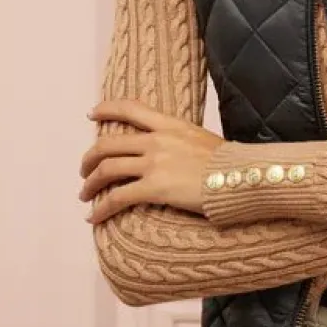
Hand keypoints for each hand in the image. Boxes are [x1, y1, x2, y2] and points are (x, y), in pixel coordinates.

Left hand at [79, 100, 223, 223]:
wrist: (243, 177)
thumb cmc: (232, 164)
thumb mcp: (205, 140)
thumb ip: (183, 142)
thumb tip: (179, 152)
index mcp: (171, 125)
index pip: (131, 108)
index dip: (106, 109)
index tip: (91, 114)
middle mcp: (157, 140)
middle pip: (109, 144)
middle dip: (90, 158)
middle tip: (84, 170)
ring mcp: (154, 163)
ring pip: (107, 169)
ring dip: (90, 183)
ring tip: (85, 195)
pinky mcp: (154, 188)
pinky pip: (117, 198)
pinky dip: (101, 209)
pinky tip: (94, 218)